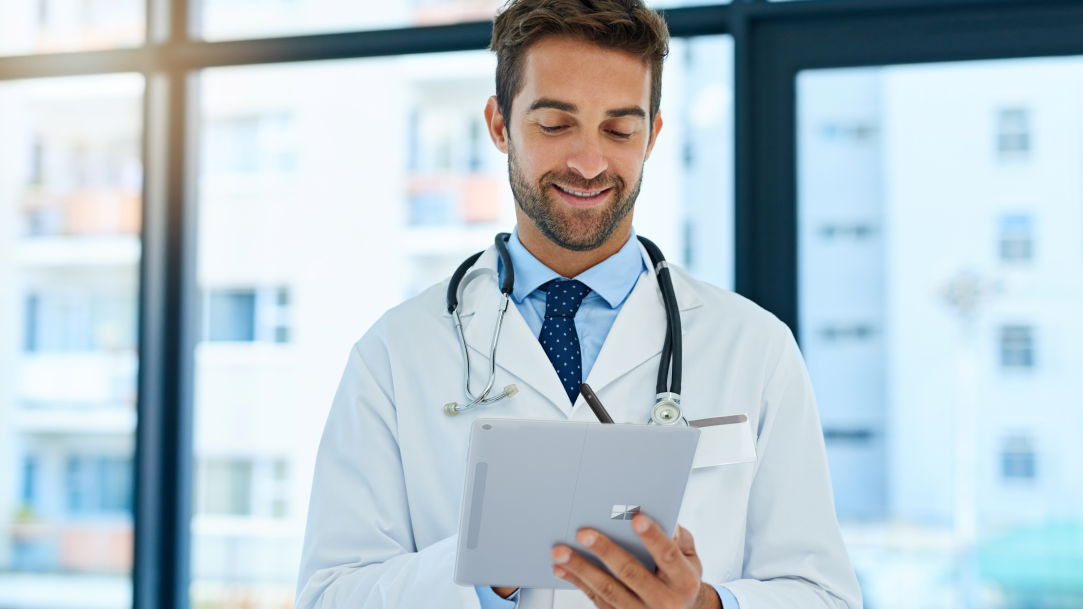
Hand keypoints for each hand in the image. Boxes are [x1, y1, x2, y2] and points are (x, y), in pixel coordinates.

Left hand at [551, 515, 720, 608]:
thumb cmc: (681, 579)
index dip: (652, 537)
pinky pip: (596, 599)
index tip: (636, 518)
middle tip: (583, 533)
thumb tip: (662, 517)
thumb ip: (679, 537)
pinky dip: (577, 582)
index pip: (667, 555)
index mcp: (683, 581)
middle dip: (605, 551)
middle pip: (631, 573)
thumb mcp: (690, 558)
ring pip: (607, 589)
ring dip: (581, 569)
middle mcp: (664, 600)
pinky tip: (561, 569)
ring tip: (560, 552)